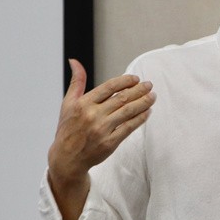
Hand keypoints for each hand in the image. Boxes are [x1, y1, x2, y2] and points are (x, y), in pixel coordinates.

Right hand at [48, 58, 155, 193]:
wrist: (67, 158)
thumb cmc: (68, 129)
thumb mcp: (67, 103)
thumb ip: (76, 82)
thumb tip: (75, 61)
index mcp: (83, 104)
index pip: (109, 87)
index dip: (125, 81)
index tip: (136, 78)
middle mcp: (93, 115)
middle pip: (122, 98)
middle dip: (139, 90)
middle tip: (149, 85)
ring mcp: (102, 129)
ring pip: (128, 112)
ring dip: (143, 102)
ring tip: (152, 96)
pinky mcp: (110, 143)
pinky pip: (129, 127)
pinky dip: (140, 119)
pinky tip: (147, 112)